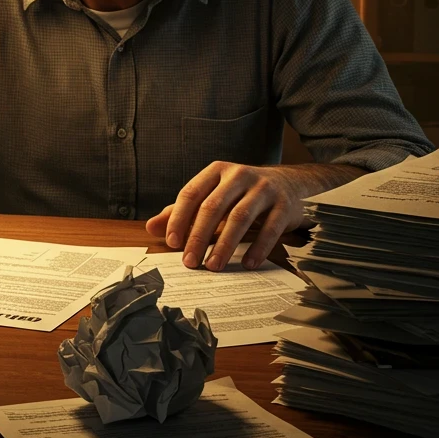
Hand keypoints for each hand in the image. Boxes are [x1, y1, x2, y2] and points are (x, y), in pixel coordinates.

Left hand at [145, 161, 310, 270]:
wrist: (288, 182)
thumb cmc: (241, 193)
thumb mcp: (212, 195)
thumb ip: (182, 211)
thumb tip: (151, 227)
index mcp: (217, 171)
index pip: (191, 193)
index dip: (179, 218)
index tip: (171, 243)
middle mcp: (239, 175)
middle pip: (213, 207)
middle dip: (199, 237)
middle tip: (190, 262)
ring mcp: (264, 188)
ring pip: (240, 217)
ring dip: (224, 245)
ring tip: (213, 266)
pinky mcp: (284, 204)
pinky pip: (270, 229)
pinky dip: (258, 248)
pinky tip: (247, 263)